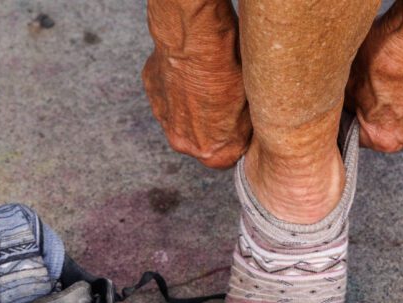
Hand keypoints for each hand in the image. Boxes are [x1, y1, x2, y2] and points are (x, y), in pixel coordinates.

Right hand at [142, 0, 250, 168]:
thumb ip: (242, 132)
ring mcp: (164, 118)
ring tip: (207, 84)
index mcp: (210, 152)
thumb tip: (245, 133)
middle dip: (211, 127)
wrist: (197, 44)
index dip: (234, 142)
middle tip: (223, 102)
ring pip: (182, 118)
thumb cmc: (229, 76)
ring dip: (192, 107)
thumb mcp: (250, 111)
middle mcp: (182, 142)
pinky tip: (191, 72)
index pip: (225, 159)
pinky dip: (178, 88)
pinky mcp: (152, 93)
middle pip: (201, 141)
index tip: (240, 127)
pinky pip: (169, 96)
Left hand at [346, 0, 402, 152]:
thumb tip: (349, 104)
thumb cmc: (390, 52)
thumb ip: (350, 100)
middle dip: (380, 116)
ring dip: (402, 107)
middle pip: (388, 132)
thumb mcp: (353, 77)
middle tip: (374, 91)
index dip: (353, 120)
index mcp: (384, 138)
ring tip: (395, 82)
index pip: (360, 138)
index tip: (352, 108)